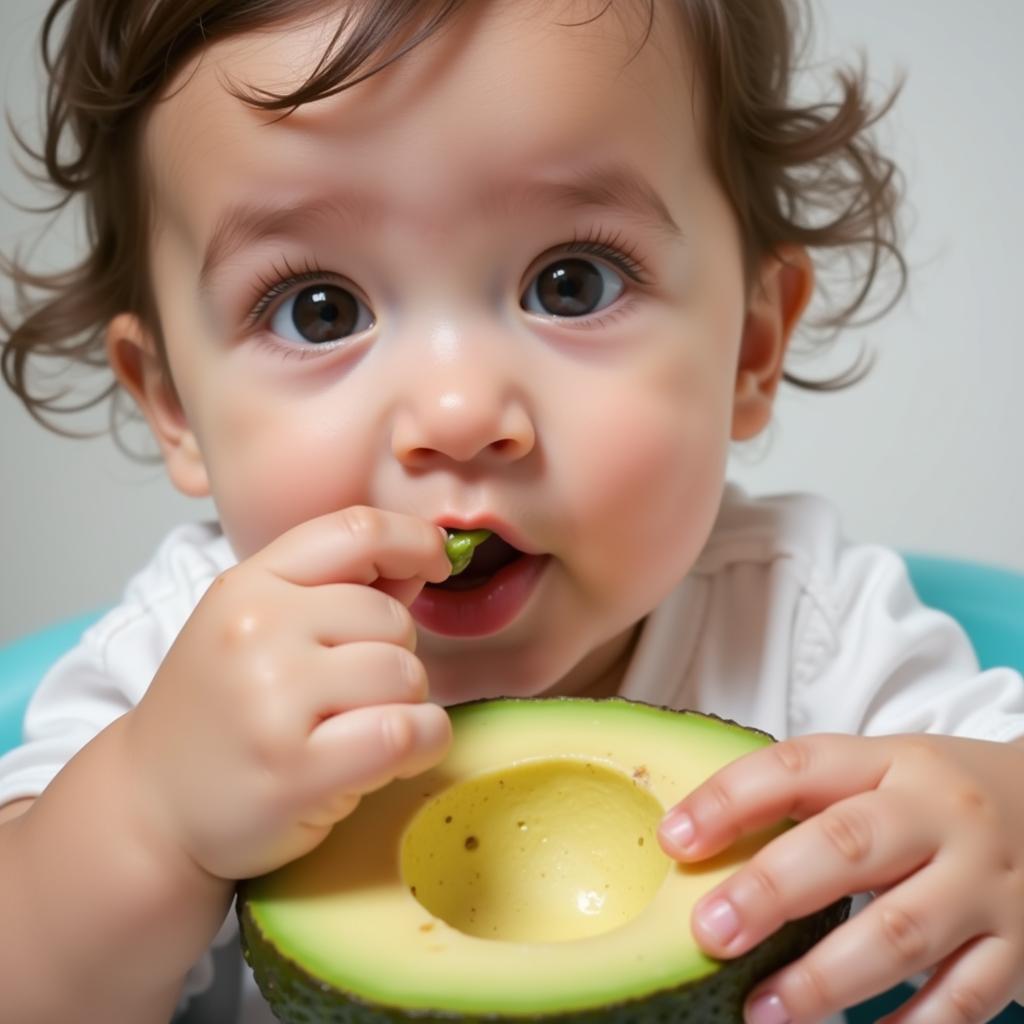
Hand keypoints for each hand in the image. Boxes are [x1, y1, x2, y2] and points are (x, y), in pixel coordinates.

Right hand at [122, 507, 452, 880]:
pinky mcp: (298, 769)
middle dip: (396, 656)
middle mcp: (257, 630)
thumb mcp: (257, 629)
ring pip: (406, 676)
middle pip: (394, 620)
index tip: (435, 564)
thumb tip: (421, 562)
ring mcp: (274, 699)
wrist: (151, 808)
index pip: (356, 529)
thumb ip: (338, 590)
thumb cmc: (220, 713)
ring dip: (404, 706)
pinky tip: (387, 759)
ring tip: (355, 729)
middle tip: (353, 695)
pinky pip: (408, 733)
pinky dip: (421, 744)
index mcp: (249, 585)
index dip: (414, 540)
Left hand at [658, 733, 1023, 1023]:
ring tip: (760, 1010)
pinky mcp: (1019, 948)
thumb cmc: (933, 798)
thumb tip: (695, 848)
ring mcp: (984, 884)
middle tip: (708, 933)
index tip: (675, 839)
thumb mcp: (879, 772)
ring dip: (826, 979)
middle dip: (772, 891)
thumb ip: (805, 802)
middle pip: (849, 846)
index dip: (731, 800)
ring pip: (902, 932)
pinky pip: (964, 1001)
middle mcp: (940, 816)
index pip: (799, 766)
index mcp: (892, 762)